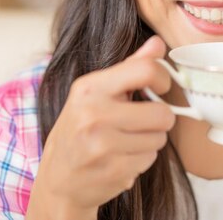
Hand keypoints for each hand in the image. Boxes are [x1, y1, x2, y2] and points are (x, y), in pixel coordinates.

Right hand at [27, 36, 174, 218]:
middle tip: (143, 121)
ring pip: (159, 138)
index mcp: (90, 88)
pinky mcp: (113, 171)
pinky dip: (142, 159)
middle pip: (162, 113)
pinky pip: (150, 159)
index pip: (145, 70)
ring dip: (150, 141)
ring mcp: (103, 145)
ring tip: (127, 140)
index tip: (160, 87)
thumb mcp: (96, 92)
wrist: (58, 179)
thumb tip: (158, 42)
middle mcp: (93, 114)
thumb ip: (130, 67)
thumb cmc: (80, 129)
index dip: (163, 79)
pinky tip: (122, 157)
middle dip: (160, 119)